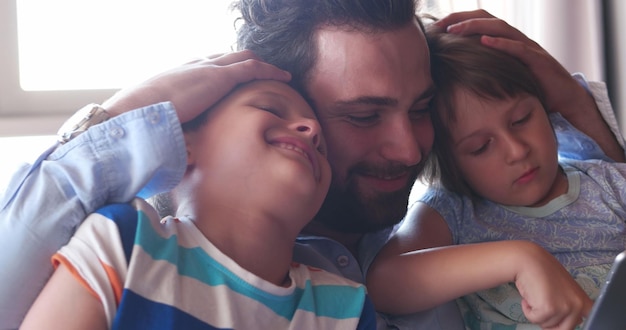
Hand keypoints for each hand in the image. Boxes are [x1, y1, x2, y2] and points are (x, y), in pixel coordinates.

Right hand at [102, 50, 290, 122]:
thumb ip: (172, 131)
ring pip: (242, 59)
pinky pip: (252, 68)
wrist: (131, 115)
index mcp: (177, 77)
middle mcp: (192, 67)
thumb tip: (179, 152)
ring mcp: (205, 69)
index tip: (233, 81)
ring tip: (278, 74)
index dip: (222, 72)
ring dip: (260, 65)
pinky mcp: (217, 77)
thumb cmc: (138, 127)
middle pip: (225, 58)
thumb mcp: (157, 126)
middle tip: (260, 74)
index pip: (205, 68)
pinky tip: (284, 77)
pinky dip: (269, 71)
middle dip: (243, 64)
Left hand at [433, 9, 586, 115]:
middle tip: (439, 24)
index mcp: (507, 41)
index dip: (459, 20)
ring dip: (475, 27)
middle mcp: (516, 39)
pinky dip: (501, 43)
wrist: (563, 98)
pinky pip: (518, 48)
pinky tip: (484, 42)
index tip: (436, 26)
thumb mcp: (503, 75)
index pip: (481, 22)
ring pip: (500, 28)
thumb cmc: (530, 87)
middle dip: (461, 18)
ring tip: (454, 29)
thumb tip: (455, 74)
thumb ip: (486, 69)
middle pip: (487, 18)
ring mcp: (527, 47)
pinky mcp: (537, 60)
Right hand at [513, 243, 592, 328]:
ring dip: (536, 313)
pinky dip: (527, 310)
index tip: (560, 317)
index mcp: (583, 300)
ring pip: (547, 325)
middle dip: (549, 321)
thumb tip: (565, 322)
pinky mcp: (549, 308)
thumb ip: (568, 304)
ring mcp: (564, 307)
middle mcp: (578, 305)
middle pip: (564, 329)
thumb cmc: (541, 272)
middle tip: (541, 307)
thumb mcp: (563, 289)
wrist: (528, 260)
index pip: (588, 320)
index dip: (571, 321)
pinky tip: (528, 296)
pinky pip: (534, 319)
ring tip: (535, 295)